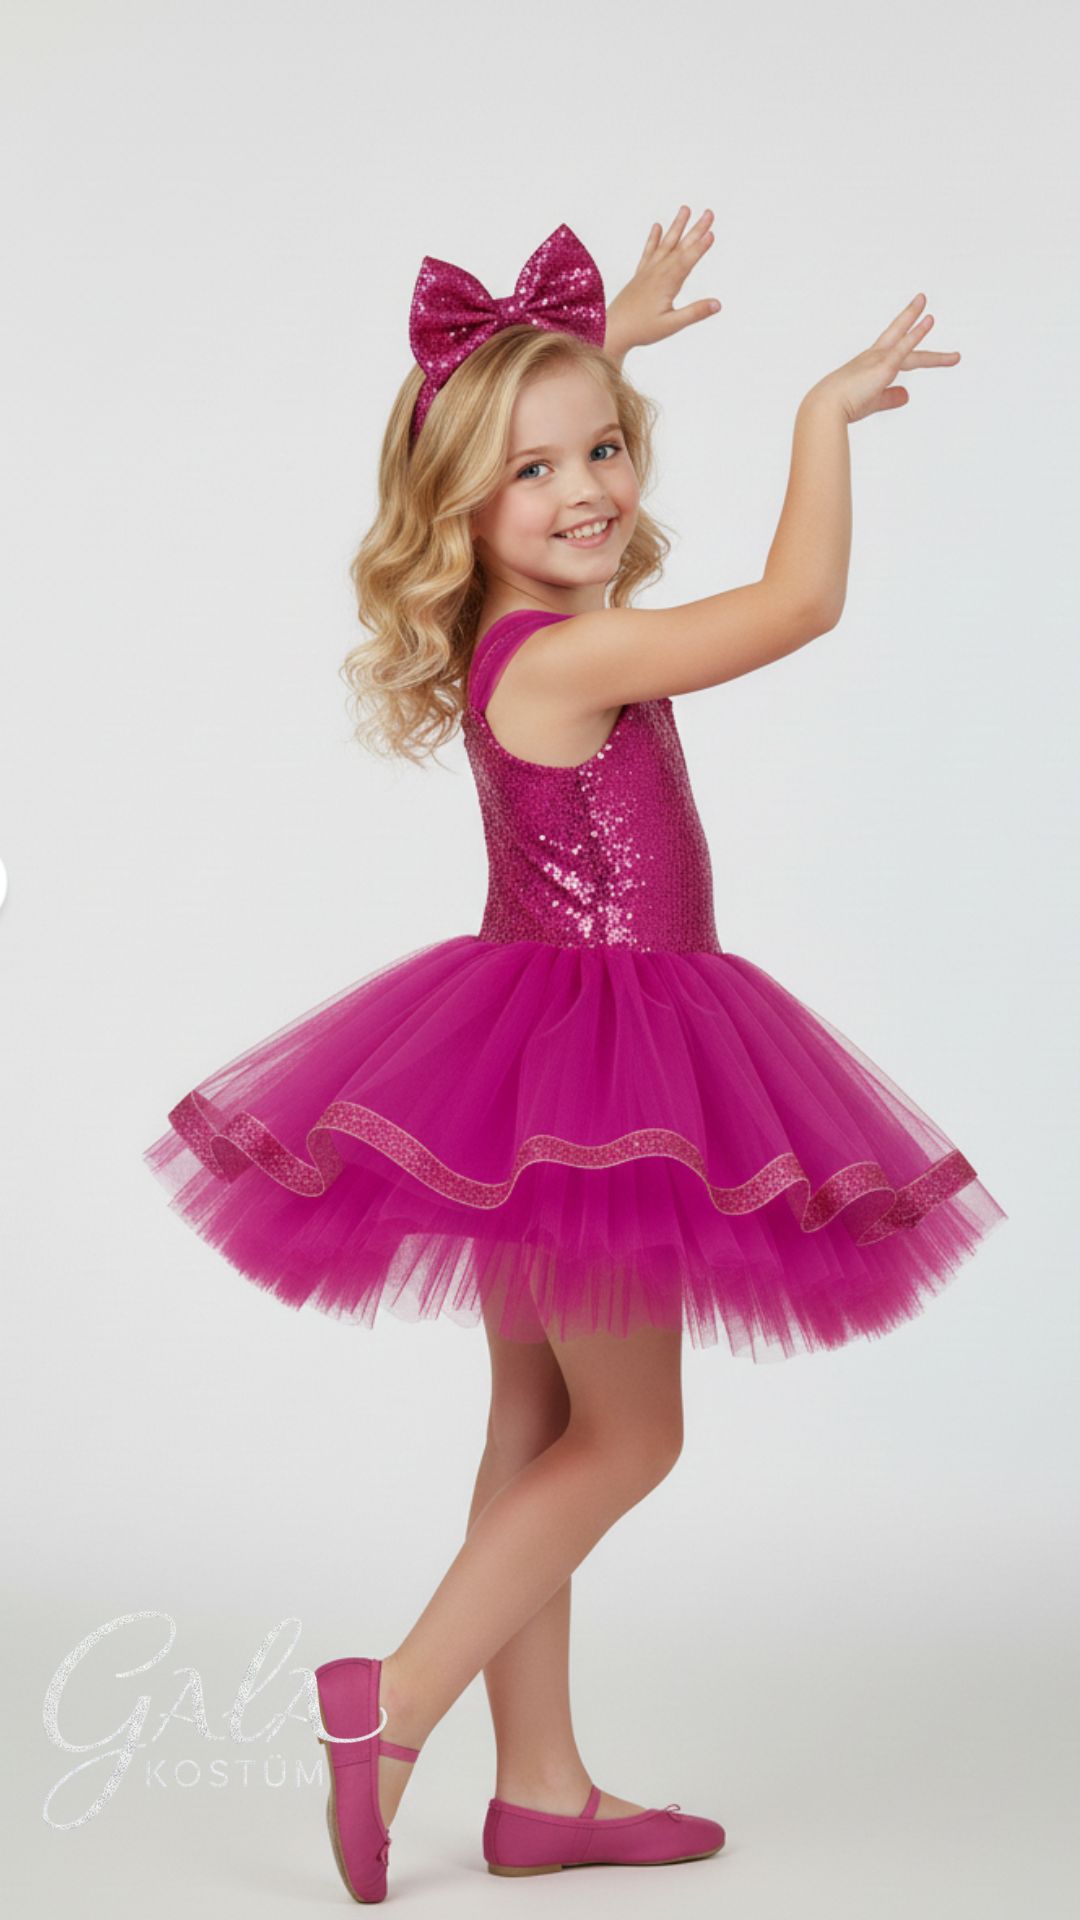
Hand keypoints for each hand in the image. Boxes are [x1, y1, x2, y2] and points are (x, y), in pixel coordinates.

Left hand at [604, 206, 720, 361]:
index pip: (687, 261)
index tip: (711, 233)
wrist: (612, 330)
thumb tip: (717, 304)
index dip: (700, 247)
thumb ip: (694, 313)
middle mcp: (657, 272)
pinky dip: (654, 238)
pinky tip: (657, 226)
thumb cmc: (641, 330)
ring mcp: (648, 271)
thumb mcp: (671, 325)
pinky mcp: (640, 275)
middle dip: (696, 230)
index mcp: (666, 283)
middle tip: (709, 213)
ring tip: (685, 209)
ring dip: (677, 226)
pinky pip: (648, 252)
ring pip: (665, 244)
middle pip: (680, 247)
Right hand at [807, 293, 960, 423]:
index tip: (915, 331)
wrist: (827, 406)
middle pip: (898, 336)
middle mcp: (874, 356)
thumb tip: (907, 395)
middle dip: (910, 317)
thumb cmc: (844, 405)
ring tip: (929, 310)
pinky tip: (928, 321)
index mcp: (870, 365)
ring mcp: (879, 359)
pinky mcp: (884, 365)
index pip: (894, 351)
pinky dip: (917, 334)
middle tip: (921, 299)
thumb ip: (891, 397)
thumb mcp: (874, 401)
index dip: (907, 341)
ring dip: (920, 327)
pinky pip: (904, 347)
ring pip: (907, 343)